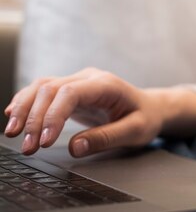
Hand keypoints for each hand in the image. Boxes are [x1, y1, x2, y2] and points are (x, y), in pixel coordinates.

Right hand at [3, 68, 164, 156]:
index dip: (53, 115)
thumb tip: (75, 147)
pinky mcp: (70, 90)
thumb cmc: (145, 117)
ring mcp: (78, 82)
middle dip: (35, 118)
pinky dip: (26, 102)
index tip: (46, 141)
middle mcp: (89, 78)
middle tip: (28, 147)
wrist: (150, 107)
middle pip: (50, 89)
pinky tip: (14, 116)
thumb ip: (107, 138)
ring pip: (41, 87)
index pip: (71, 93)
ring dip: (25, 110)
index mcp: (106, 85)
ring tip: (13, 134)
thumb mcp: (135, 131)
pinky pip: (42, 91)